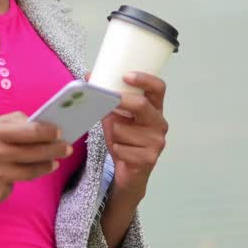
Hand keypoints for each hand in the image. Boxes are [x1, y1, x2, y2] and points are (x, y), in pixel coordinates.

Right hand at [0, 112, 72, 206]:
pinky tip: (8, 175)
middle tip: (67, 148)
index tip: (60, 131)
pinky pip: (15, 185)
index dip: (49, 131)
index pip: (30, 131)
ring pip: (32, 172)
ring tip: (52, 162)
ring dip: (46, 166)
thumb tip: (36, 122)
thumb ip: (9, 122)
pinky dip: (16, 180)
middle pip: (36, 152)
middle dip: (56, 149)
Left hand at [101, 72, 168, 199]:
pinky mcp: (149, 158)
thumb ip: (107, 100)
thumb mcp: (115, 117)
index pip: (158, 88)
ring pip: (124, 129)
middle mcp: (159, 123)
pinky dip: (115, 149)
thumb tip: (88, 76)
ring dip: (114, 134)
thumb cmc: (124, 139)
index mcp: (154, 108)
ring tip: (118, 140)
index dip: (144, 79)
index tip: (126, 76)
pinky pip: (121, 148)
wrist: (130, 172)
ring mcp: (157, 141)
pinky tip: (121, 152)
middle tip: (107, 101)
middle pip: (141, 105)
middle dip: (121, 101)